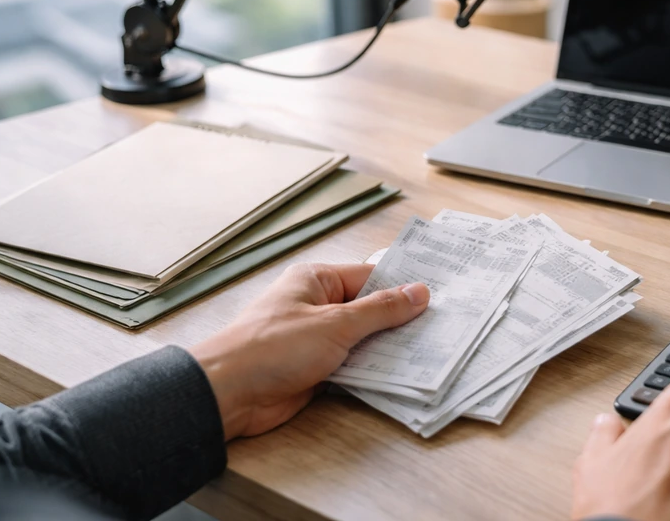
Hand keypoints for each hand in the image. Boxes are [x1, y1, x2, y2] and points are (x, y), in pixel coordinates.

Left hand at [190, 262, 428, 439]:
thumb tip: (418, 293)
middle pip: (369, 308)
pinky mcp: (314, 368)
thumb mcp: (336, 324)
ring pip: (362, 338)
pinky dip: (372, 368)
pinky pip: (352, 364)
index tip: (437, 296)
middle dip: (399, 320)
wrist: (229, 393)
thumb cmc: (273, 347)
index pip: (370, 277)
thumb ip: (380, 310)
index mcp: (317, 280)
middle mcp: (317, 305)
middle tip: (441, 326)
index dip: (403, 287)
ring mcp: (315, 338)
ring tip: (429, 350)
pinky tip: (400, 373)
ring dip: (387, 347)